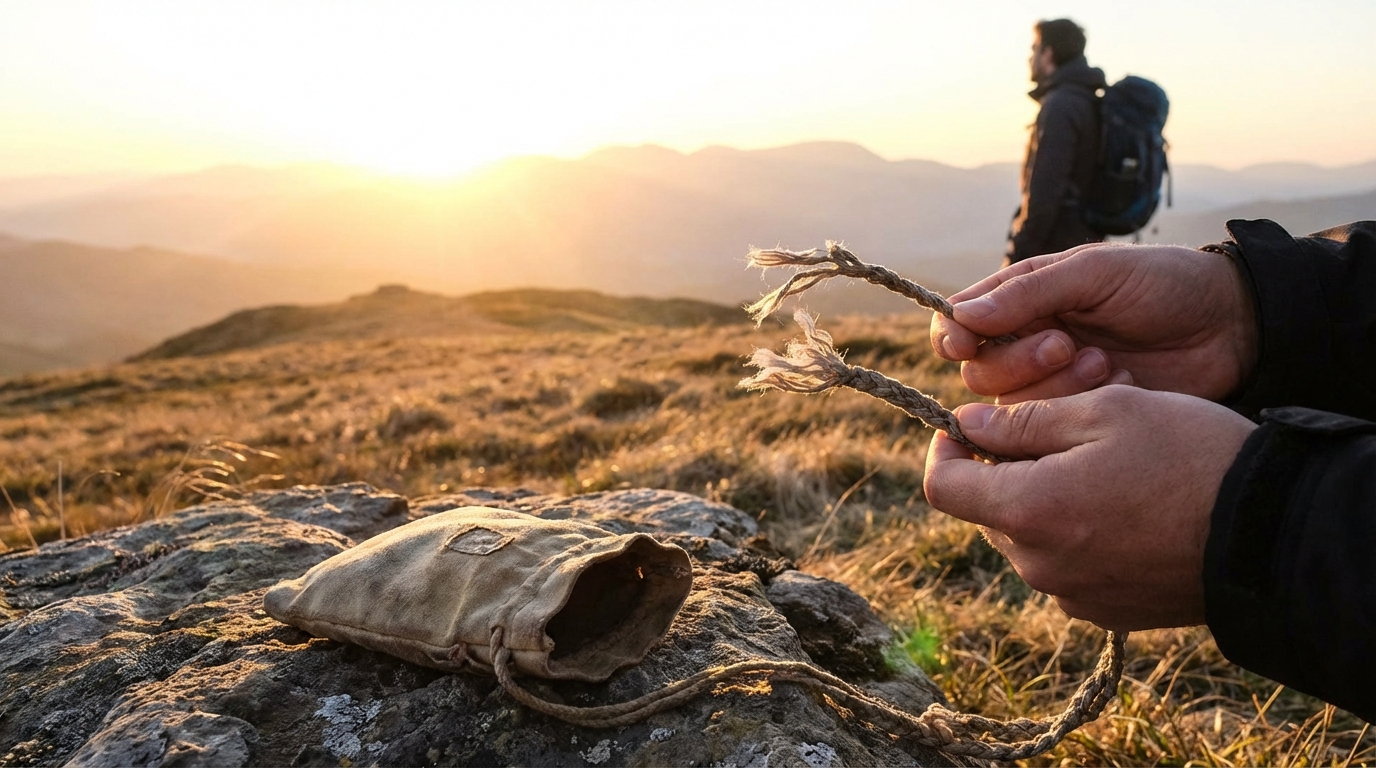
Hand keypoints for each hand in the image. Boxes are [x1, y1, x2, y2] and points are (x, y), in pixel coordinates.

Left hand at [922, 385, 1255, 630]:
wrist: (1270, 534)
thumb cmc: (1189, 458)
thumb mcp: (1105, 411)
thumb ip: (1023, 420)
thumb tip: (967, 423)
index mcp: (1027, 511)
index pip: (943, 487)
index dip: (945, 449)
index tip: (968, 423)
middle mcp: (1038, 564)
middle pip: (987, 511)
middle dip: (1003, 470)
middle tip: (1055, 432)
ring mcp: (1071, 594)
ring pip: (1027, 537)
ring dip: (1043, 501)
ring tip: (1102, 467)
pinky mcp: (1105, 611)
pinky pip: (1065, 566)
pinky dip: (1076, 534)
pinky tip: (1124, 509)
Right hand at [930, 244, 1257, 403]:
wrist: (1231, 326)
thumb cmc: (1164, 284)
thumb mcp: (1095, 273)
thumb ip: (1027, 293)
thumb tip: (960, 317)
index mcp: (1023, 300)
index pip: (959, 321)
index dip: (952, 335)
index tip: (963, 344)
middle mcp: (1028, 342)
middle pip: (978, 370)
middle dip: (1017, 360)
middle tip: (1066, 344)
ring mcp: (1054, 385)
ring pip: (1011, 405)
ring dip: (1054, 385)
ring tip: (1104, 362)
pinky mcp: (1082, 418)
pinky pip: (1053, 427)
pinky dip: (1082, 405)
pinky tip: (1122, 382)